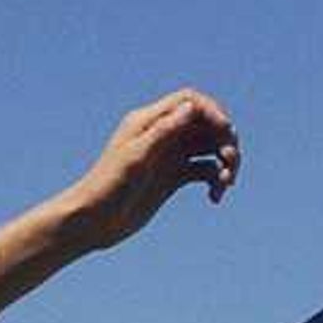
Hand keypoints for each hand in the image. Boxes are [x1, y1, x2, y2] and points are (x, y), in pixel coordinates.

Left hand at [62, 90, 238, 249]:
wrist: (93, 221)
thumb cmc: (107, 187)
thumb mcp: (135, 157)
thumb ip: (162, 132)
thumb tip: (191, 107)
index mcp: (149, 122)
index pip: (190, 101)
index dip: (213, 112)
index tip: (225, 131)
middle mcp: (162, 135)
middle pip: (206, 124)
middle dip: (224, 140)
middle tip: (229, 163)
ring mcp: (168, 156)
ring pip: (209, 148)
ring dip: (224, 162)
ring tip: (225, 183)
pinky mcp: (172, 178)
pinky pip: (204, 171)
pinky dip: (215, 180)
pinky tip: (214, 197)